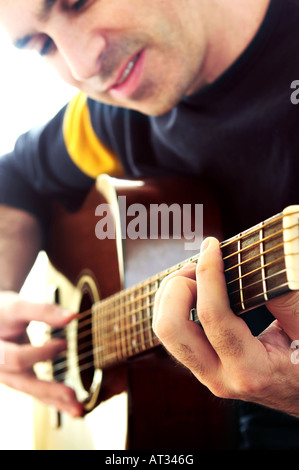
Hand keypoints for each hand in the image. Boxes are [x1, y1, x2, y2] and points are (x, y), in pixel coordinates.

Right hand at [0, 291, 82, 416]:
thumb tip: (72, 316)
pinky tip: (70, 404)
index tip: (63, 343)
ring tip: (78, 410)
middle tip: (72, 396)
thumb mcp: (17, 307)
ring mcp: (9, 375)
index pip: (16, 358)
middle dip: (49, 391)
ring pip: (31, 391)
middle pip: (23, 383)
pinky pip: (36, 390)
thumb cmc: (2, 310)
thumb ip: (43, 311)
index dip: (40, 352)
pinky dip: (53, 398)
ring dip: (55, 401)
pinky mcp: (20, 377)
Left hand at [153, 237, 298, 416]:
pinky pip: (173, 332)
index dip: (208, 274)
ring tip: (198, 273)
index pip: (213, 316)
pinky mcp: (202, 365)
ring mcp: (206, 373)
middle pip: (170, 328)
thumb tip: (253, 263)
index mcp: (251, 371)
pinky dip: (175, 302)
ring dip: (172, 293)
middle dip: (178, 286)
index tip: (212, 245)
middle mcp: (219, 377)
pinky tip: (196, 287)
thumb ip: (285, 299)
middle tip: (201, 265)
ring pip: (164, 330)